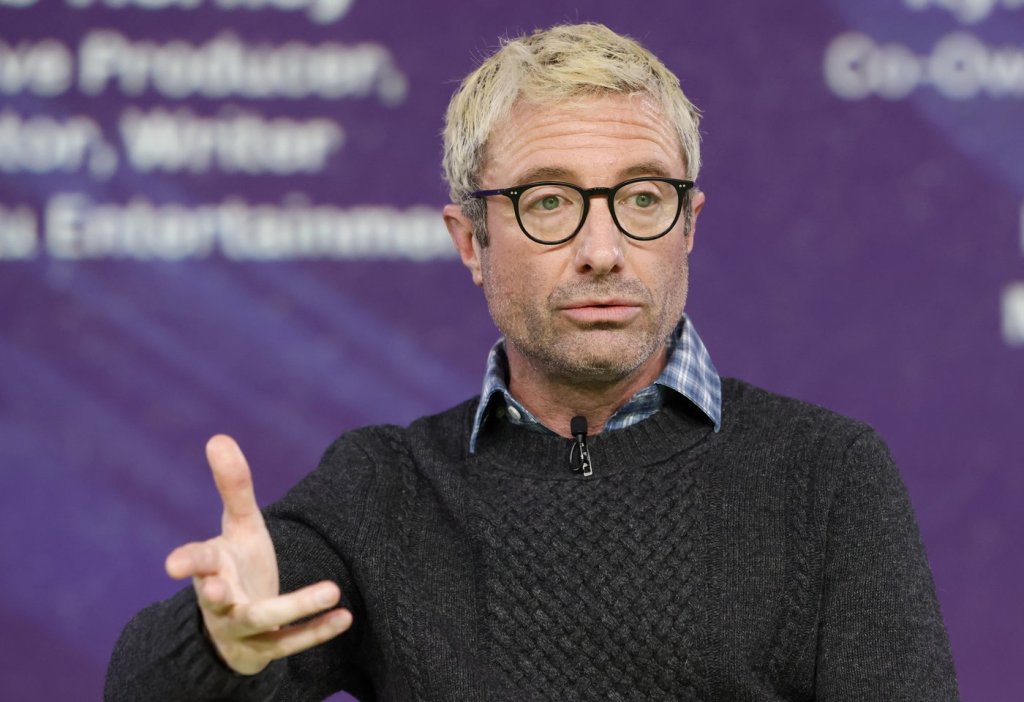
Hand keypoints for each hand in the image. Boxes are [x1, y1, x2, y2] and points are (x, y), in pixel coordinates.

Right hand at [164, 435, 351, 674]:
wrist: (235, 628)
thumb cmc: (236, 566)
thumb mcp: (239, 527)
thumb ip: (234, 487)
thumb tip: (218, 437)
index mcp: (212, 568)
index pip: (197, 562)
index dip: (187, 562)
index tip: (173, 564)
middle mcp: (220, 601)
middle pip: (216, 599)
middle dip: (215, 595)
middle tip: (213, 589)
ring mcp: (242, 629)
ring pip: (262, 621)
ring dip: (295, 606)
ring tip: (332, 590)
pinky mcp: (265, 648)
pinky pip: (291, 643)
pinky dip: (317, 631)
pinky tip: (345, 617)